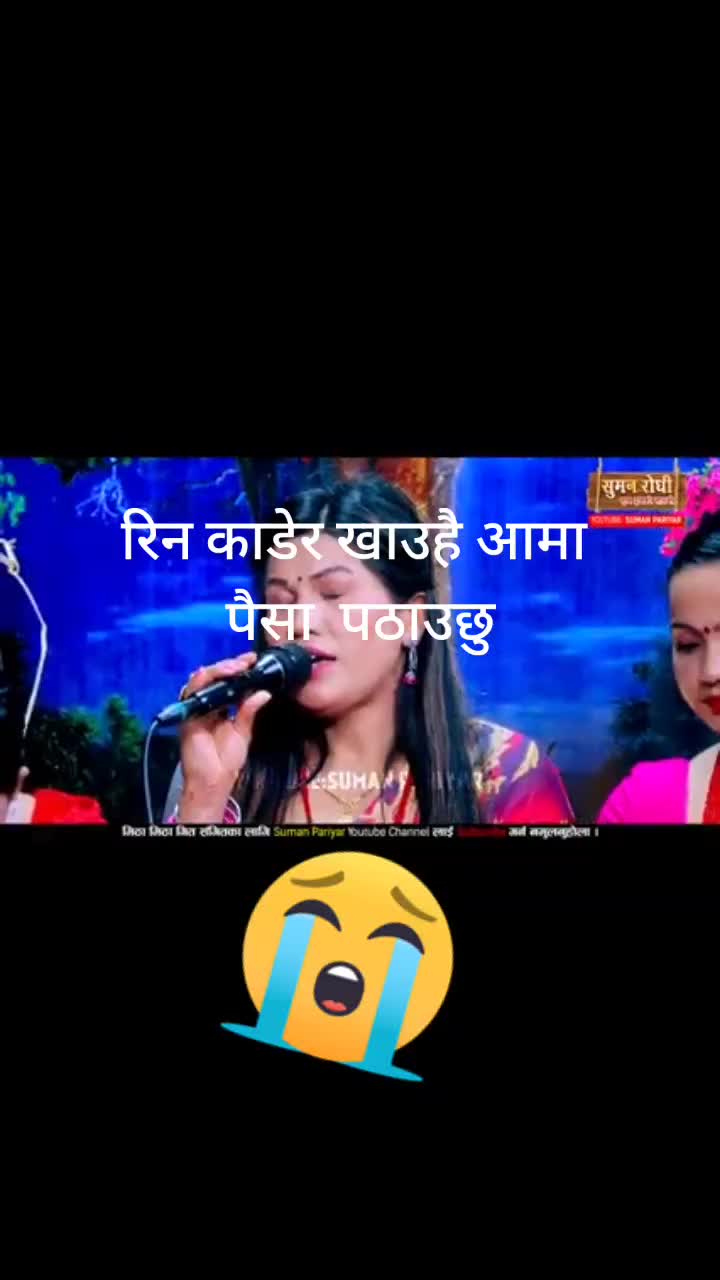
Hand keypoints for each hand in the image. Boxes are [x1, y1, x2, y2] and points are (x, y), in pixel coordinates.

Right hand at [177, 652, 270, 821]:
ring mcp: (195, 709)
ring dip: (220, 669)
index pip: (227, 683)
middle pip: (214, 677)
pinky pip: (193, 691)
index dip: (239, 670)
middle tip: (248, 661)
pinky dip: (207, 679)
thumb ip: (249, 710)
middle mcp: (205, 705)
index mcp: (219, 707)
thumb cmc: (226, 760)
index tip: (254, 662)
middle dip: (231, 665)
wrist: (214, 781)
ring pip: (202, 678)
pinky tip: (224, 676)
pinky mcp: (188, 714)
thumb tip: (263, 692)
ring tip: (238, 667)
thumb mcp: (243, 731)